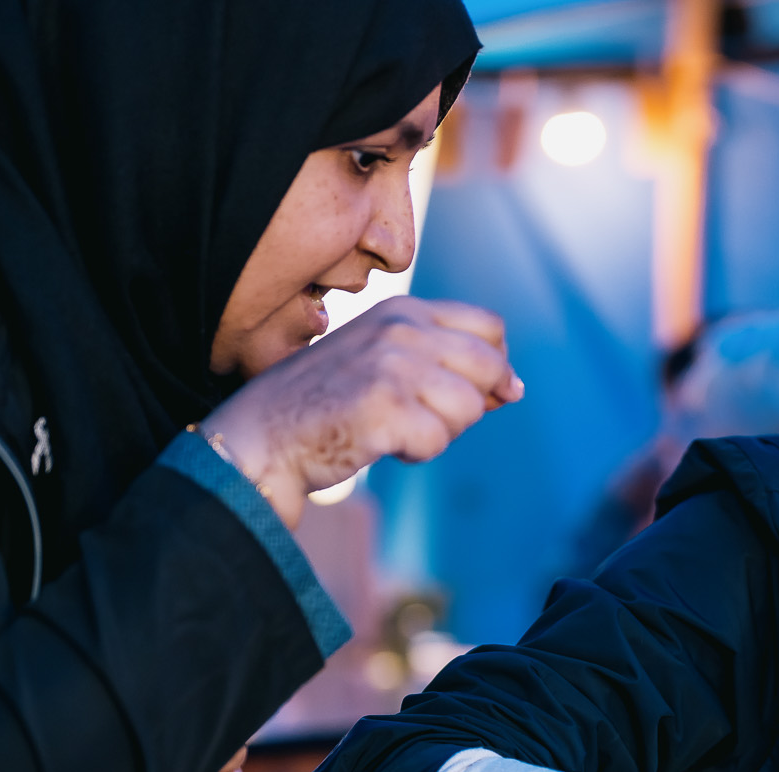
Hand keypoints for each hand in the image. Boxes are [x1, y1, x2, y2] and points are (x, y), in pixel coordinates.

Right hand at [201, 296, 522, 528]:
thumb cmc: (324, 404)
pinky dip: (415, 453)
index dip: (493, 366)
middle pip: (489, 367)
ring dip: (440, 432)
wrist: (264, 435)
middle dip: (469, 405)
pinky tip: (379, 444)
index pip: (489, 327)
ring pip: (470, 408)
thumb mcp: (382, 359)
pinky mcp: (385, 407)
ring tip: (394, 429)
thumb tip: (513, 388)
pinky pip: (438, 441)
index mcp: (403, 310)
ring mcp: (393, 366)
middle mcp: (401, 329)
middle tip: (422, 419)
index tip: (477, 394)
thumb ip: (441, 361)